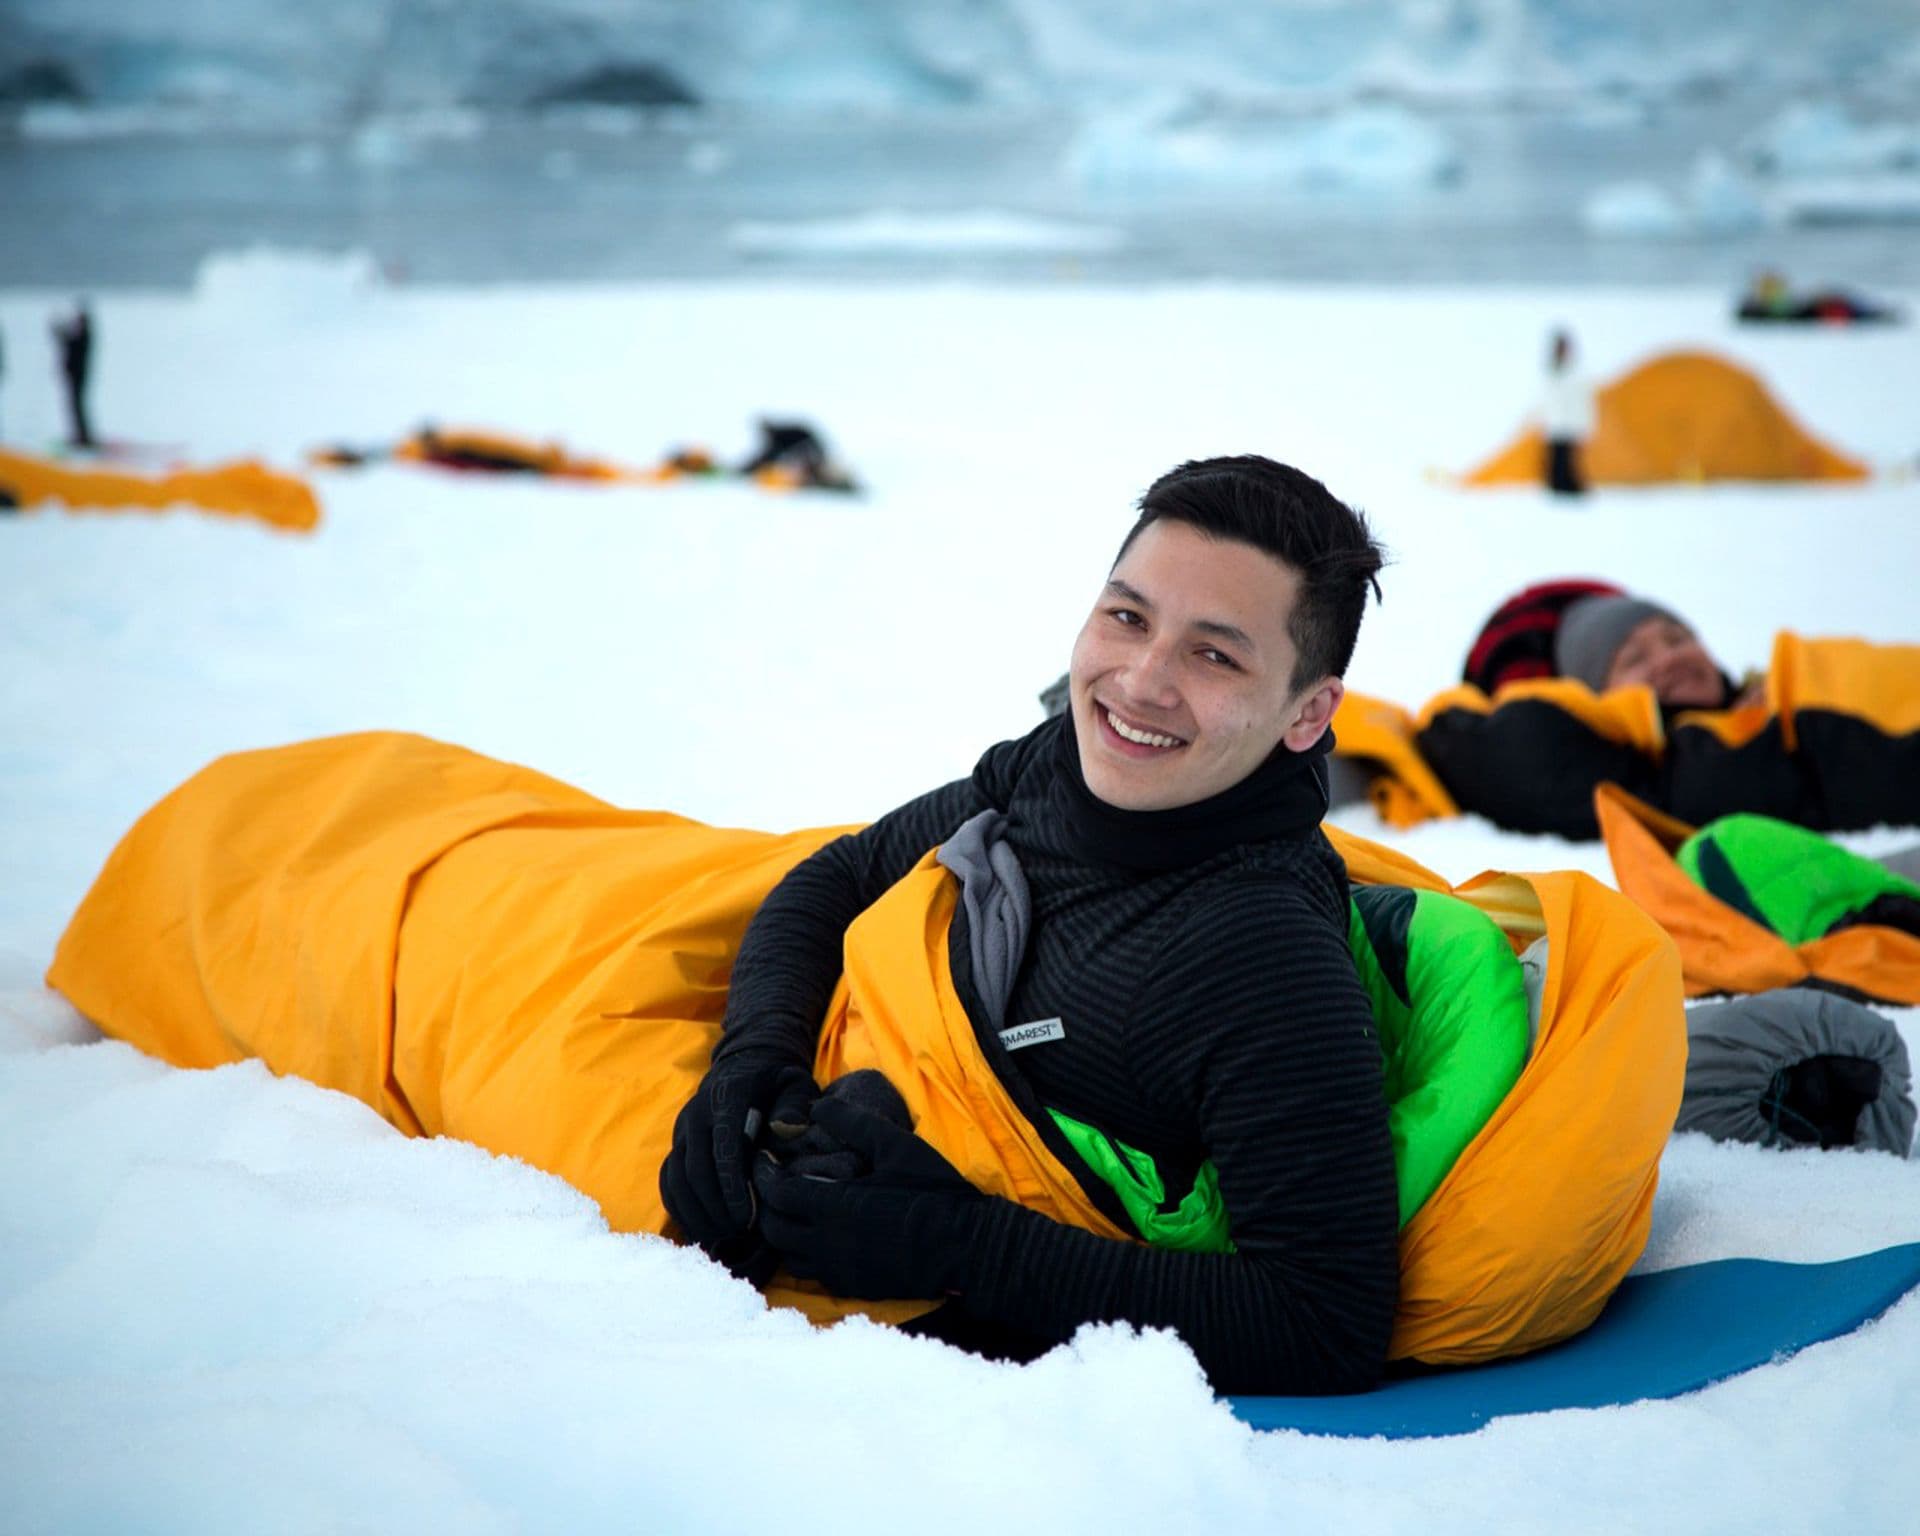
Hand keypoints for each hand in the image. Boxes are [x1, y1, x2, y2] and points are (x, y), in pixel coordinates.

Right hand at [660, 1051, 817, 1279]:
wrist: (745, 1068)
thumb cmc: (776, 1084)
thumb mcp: (794, 1084)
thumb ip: (795, 1105)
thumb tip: (788, 1128)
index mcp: (727, 1097)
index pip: (723, 1148)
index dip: (732, 1187)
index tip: (749, 1217)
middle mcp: (697, 1113)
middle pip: (696, 1170)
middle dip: (716, 1207)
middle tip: (739, 1233)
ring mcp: (682, 1130)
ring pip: (677, 1179)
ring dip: (696, 1213)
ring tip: (722, 1236)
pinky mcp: (676, 1145)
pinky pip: (668, 1181)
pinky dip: (680, 1208)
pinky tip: (701, 1229)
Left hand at [752, 1092, 985, 1300]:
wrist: (967, 1247)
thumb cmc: (934, 1192)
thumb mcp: (897, 1147)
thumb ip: (853, 1124)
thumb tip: (817, 1107)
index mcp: (835, 1207)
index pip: (777, 1194)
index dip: (763, 1174)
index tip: (764, 1159)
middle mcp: (828, 1244)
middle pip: (773, 1230)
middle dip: (766, 1205)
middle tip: (773, 1184)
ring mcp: (841, 1270)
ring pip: (789, 1257)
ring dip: (783, 1233)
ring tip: (794, 1211)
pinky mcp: (854, 1287)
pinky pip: (814, 1273)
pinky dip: (806, 1254)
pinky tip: (821, 1236)